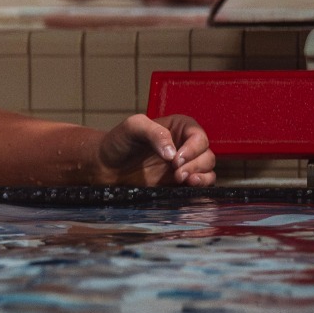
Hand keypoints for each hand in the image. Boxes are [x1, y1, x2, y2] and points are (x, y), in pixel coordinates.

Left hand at [96, 113, 214, 186]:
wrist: (105, 166)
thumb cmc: (118, 141)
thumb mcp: (133, 127)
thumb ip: (154, 133)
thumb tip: (173, 154)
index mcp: (178, 127)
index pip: (198, 136)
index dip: (193, 148)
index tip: (175, 159)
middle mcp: (185, 145)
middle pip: (206, 154)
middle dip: (195, 164)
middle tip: (176, 172)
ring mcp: (184, 164)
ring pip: (208, 169)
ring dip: (200, 175)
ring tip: (181, 179)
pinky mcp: (180, 181)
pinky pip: (202, 183)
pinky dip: (201, 185)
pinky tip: (188, 185)